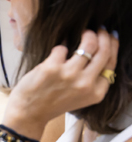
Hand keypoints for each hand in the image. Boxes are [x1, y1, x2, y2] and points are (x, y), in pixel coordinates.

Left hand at [3, 28, 118, 137]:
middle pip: (104, 52)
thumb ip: (91, 80)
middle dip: (104, 36)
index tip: (111, 37)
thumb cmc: (52, 102)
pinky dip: (61, 46)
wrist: (29, 113)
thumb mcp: (80, 96)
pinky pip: (62, 48)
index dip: (113, 46)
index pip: (111, 63)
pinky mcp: (52, 68)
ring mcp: (69, 75)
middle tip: (101, 28)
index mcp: (96, 92)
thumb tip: (99, 53)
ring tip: (85, 31)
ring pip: (88, 45)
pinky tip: (59, 48)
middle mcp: (86, 84)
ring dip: (88, 34)